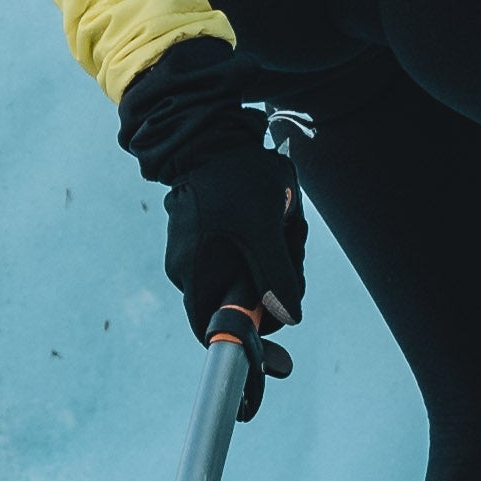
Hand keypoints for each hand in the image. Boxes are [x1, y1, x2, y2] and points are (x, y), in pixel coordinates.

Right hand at [115, 36, 317, 339]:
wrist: (208, 127)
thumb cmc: (235, 175)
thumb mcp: (263, 226)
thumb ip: (276, 274)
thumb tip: (289, 319)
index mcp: (195, 274)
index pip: (216, 331)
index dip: (249, 344)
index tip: (282, 352)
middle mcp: (190, 270)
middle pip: (242, 302)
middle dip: (275, 282)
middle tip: (291, 242)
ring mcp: (197, 251)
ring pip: (247, 275)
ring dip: (275, 255)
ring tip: (282, 215)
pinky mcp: (207, 234)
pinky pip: (242, 253)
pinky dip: (263, 240)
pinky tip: (273, 210)